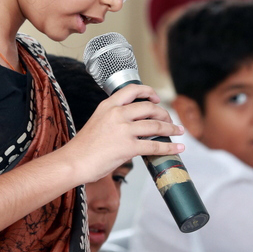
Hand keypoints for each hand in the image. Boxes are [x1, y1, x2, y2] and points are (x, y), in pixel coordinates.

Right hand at [62, 83, 183, 183]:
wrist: (73, 161)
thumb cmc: (83, 146)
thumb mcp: (97, 121)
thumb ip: (113, 117)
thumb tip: (131, 122)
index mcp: (108, 105)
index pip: (133, 90)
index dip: (149, 92)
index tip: (156, 98)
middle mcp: (117, 114)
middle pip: (149, 107)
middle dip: (164, 113)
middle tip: (169, 120)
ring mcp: (123, 130)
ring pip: (155, 125)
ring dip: (171, 128)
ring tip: (179, 131)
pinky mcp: (128, 147)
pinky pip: (155, 145)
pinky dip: (170, 147)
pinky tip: (178, 148)